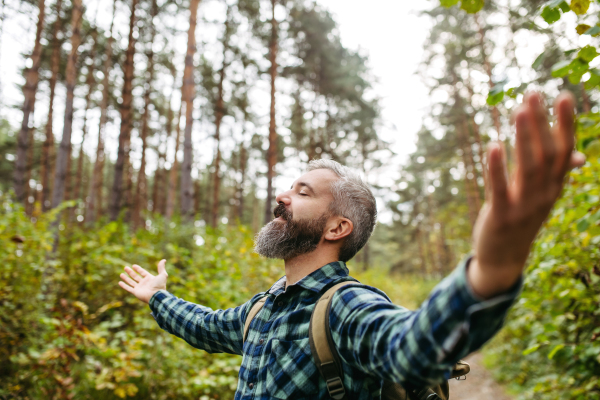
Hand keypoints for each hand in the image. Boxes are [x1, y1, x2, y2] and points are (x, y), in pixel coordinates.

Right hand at [118, 259, 167, 303]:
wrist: (156, 296)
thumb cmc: (160, 286)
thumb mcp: (163, 275)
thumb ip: (161, 267)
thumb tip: (164, 260)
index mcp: (149, 279)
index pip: (142, 272)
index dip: (138, 269)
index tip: (133, 265)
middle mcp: (144, 283)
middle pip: (135, 276)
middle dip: (130, 272)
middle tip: (125, 267)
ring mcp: (139, 288)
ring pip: (131, 282)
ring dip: (126, 278)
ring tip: (121, 274)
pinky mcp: (136, 292)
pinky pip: (128, 288)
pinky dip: (124, 286)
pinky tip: (119, 282)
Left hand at [468, 92, 585, 298]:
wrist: (503, 259)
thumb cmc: (521, 219)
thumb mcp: (542, 196)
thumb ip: (556, 174)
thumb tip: (577, 155)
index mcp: (554, 187)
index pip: (564, 151)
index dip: (565, 125)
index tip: (563, 95)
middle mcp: (544, 195)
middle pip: (547, 155)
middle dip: (542, 124)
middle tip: (533, 94)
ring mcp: (524, 207)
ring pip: (528, 169)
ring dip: (524, 139)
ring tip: (519, 111)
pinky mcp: (501, 217)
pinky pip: (499, 189)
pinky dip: (497, 168)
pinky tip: (493, 146)